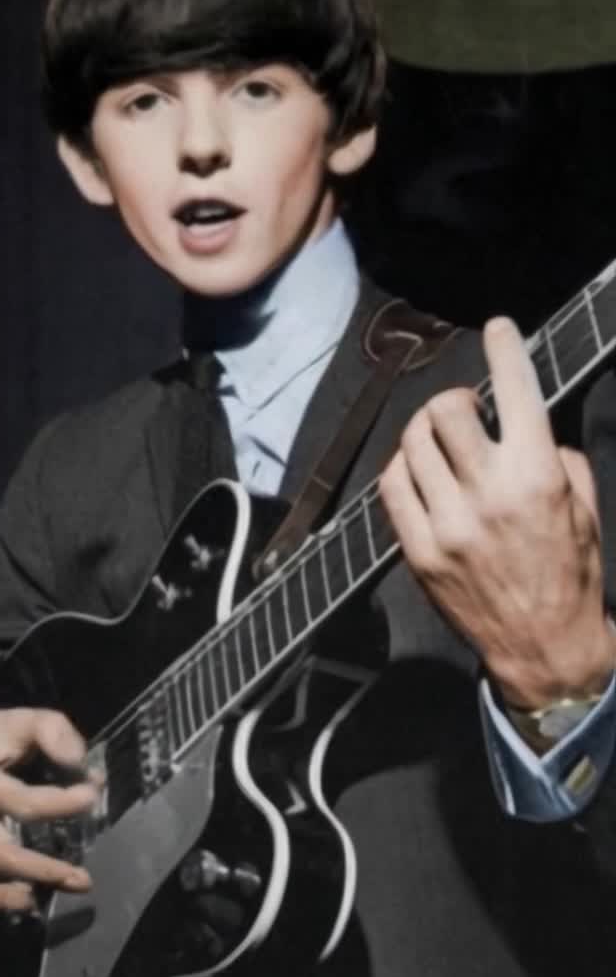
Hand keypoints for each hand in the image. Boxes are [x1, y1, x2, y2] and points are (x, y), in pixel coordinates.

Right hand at [0, 708, 96, 910]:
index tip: (92, 794)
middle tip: (84, 876)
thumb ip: (53, 732)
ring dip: (19, 893)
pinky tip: (27, 900)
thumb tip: (79, 763)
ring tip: (63, 891)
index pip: (18, 800)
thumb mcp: (22, 720)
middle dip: (44, 867)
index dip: (60, 803)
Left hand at [380, 317, 615, 708]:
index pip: (516, 392)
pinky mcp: (418, 551)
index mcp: (537, 478)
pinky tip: (422, 472)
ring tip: (443, 441)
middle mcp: (488, 495)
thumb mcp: (584, 508)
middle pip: (447, 411)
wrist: (543, 649)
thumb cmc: (569, 576)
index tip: (499, 328)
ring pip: (413, 444)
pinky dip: (404, 467)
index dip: (505, 348)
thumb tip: (526, 421)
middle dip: (456, 398)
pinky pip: (392, 486)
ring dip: (427, 430)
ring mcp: (447, 525)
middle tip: (467, 409)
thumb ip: (557, 456)